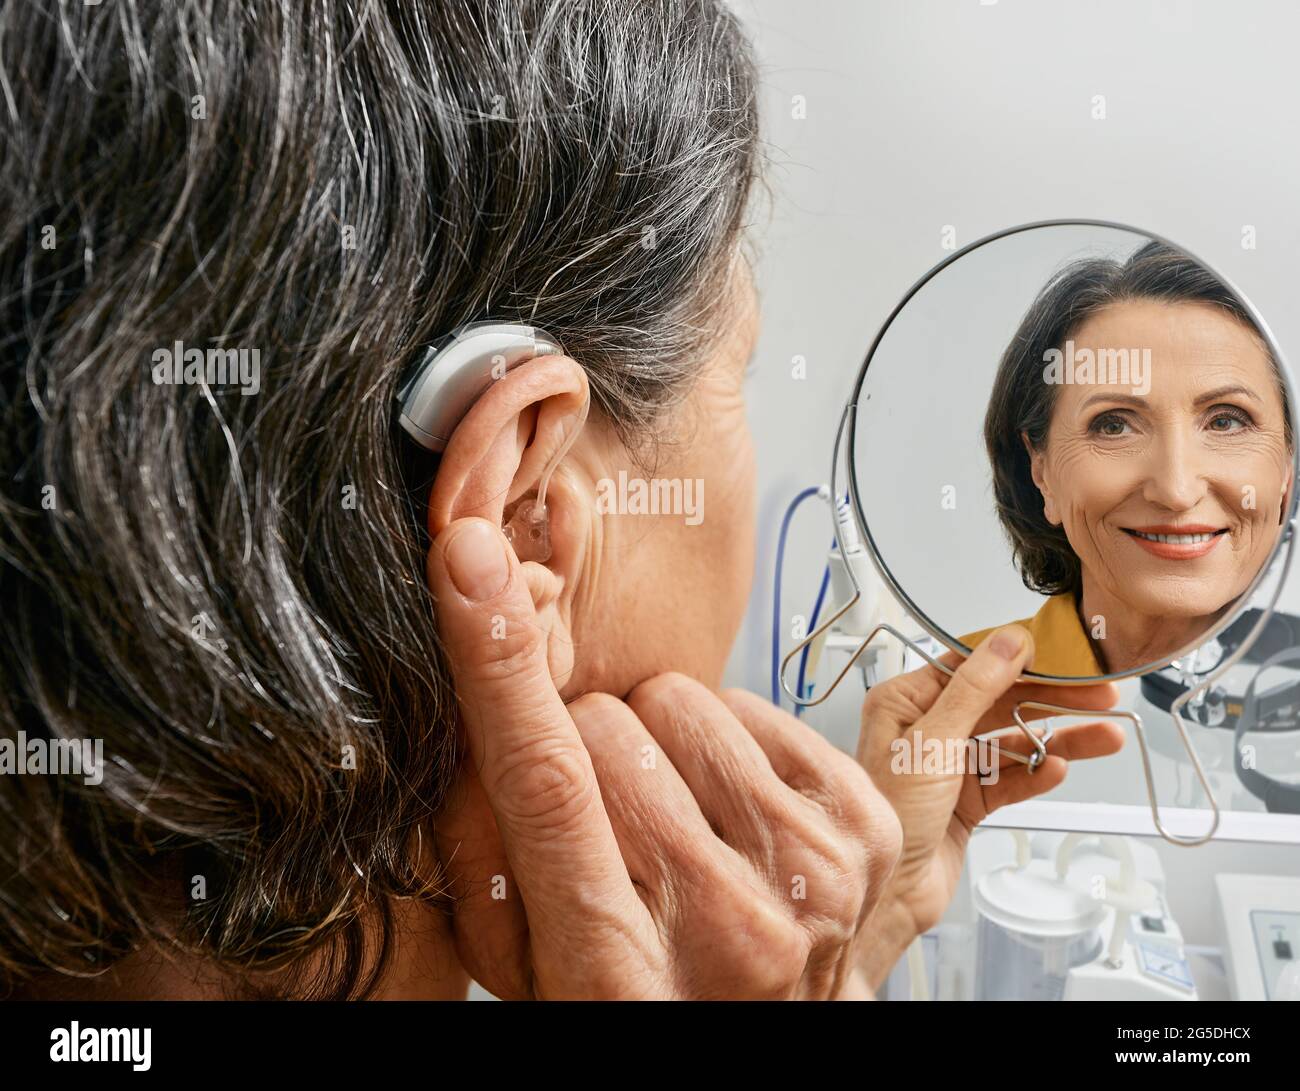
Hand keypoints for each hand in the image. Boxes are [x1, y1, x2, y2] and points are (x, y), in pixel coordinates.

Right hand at [427, 517, 901, 998]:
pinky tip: (723, 810)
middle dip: (587, 753)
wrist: (755, 1042)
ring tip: (672, 821)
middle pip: (607, 726)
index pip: (546, 781)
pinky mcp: (866, 827)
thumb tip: (477, 690)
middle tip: (608, 824)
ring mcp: (811, 873)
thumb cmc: (626, 996)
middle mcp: (727, 923)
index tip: (470, 567)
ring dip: (657, 745)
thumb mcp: (516, 955)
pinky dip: (723, 743)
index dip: (499, 663)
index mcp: (613, 966)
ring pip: (681, 700)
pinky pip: (750, 703)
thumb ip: (477, 842)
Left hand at [855, 625, 1124, 962]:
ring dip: (1059, 738)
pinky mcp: (968, 801)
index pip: (972, 665)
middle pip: (1001, 701)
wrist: (887, 891)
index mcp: (905, 702)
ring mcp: (949, 766)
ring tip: (1106, 736)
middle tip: (1101, 694)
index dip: (1021, 659)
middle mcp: (925, 729)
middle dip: (1053, 698)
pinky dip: (1038, 774)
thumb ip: (973, 690)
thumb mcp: (931, 741)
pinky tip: (1061, 769)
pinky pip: (1013, 778)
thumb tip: (1008, 642)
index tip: (1066, 655)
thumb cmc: (888, 814)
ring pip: (1014, 741)